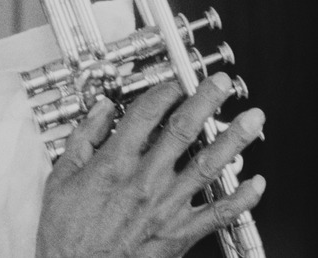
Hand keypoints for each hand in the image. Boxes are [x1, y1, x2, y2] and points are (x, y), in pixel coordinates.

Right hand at [36, 72, 265, 257]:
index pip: (146, 114)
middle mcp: (145, 181)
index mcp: (115, 164)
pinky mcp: (179, 234)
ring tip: (251, 121)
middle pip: (183, 130)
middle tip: (221, 84)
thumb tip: (100, 111)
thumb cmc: (68, 233)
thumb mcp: (61, 177)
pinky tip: (256, 184)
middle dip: (206, 101)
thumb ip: (82, 139)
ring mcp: (166, 207)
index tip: (174, 83)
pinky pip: (218, 214)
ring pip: (209, 166)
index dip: (164, 91)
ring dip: (233, 140)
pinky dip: (241, 199)